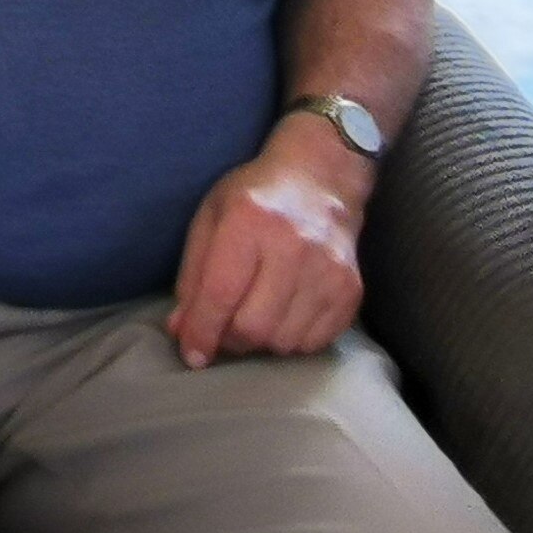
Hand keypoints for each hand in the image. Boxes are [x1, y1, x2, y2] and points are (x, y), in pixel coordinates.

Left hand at [170, 131, 366, 361]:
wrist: (321, 178)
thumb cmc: (255, 197)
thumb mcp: (211, 218)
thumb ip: (193, 275)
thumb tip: (181, 330)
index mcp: (249, 221)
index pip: (220, 294)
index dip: (201, 332)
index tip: (192, 354)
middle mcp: (293, 246)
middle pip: (254, 327)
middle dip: (230, 340)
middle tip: (223, 329)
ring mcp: (328, 270)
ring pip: (284, 342)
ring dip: (261, 342)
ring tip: (255, 316)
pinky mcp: (350, 290)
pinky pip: (314, 342)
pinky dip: (292, 340)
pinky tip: (284, 315)